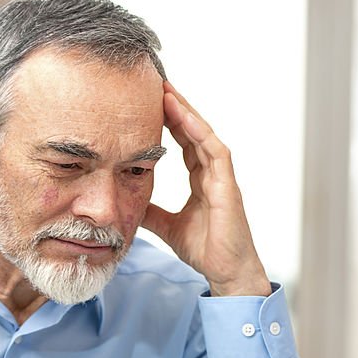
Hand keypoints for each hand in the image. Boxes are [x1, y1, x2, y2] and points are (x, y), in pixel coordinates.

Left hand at [141, 82, 270, 296]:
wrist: (227, 273)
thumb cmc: (207, 251)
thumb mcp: (168, 226)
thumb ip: (153, 212)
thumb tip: (129, 202)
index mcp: (202, 181)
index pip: (185, 143)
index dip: (169, 122)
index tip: (149, 103)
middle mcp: (214, 175)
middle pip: (194, 132)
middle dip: (177, 108)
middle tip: (156, 84)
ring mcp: (223, 179)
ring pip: (205, 136)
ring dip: (187, 113)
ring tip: (168, 93)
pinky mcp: (228, 187)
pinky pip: (216, 153)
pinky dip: (201, 134)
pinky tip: (186, 118)